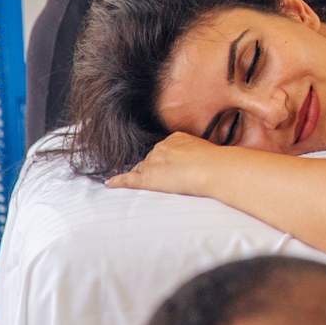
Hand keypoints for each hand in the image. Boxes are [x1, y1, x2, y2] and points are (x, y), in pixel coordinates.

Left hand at [106, 132, 220, 196]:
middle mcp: (161, 147)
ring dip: (144, 177)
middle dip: (156, 169)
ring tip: (152, 186)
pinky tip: (109, 184)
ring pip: (143, 169)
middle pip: (152, 160)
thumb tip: (205, 163)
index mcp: (176, 138)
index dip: (167, 162)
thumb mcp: (208, 152)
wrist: (212, 168)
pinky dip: (118, 181)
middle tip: (169, 180)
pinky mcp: (147, 177)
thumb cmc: (216, 163)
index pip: (164, 151)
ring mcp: (153, 161)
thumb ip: (199, 155)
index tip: (174, 168)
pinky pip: (128, 179)